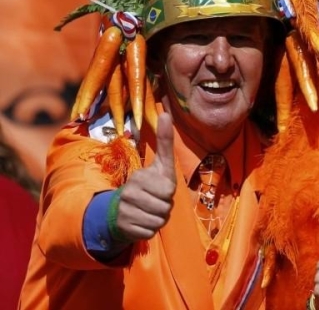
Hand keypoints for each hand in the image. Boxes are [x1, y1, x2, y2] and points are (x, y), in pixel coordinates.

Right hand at [115, 112, 176, 241]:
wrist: (122, 210)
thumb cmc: (149, 184)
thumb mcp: (161, 164)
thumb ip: (165, 140)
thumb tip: (165, 113)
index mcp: (138, 178)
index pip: (168, 191)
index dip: (168, 192)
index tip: (159, 187)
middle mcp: (128, 194)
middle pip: (165, 208)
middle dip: (165, 207)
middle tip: (154, 201)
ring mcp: (124, 213)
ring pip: (159, 222)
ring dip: (158, 219)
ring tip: (149, 211)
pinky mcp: (124, 230)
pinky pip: (150, 233)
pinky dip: (150, 230)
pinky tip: (142, 222)